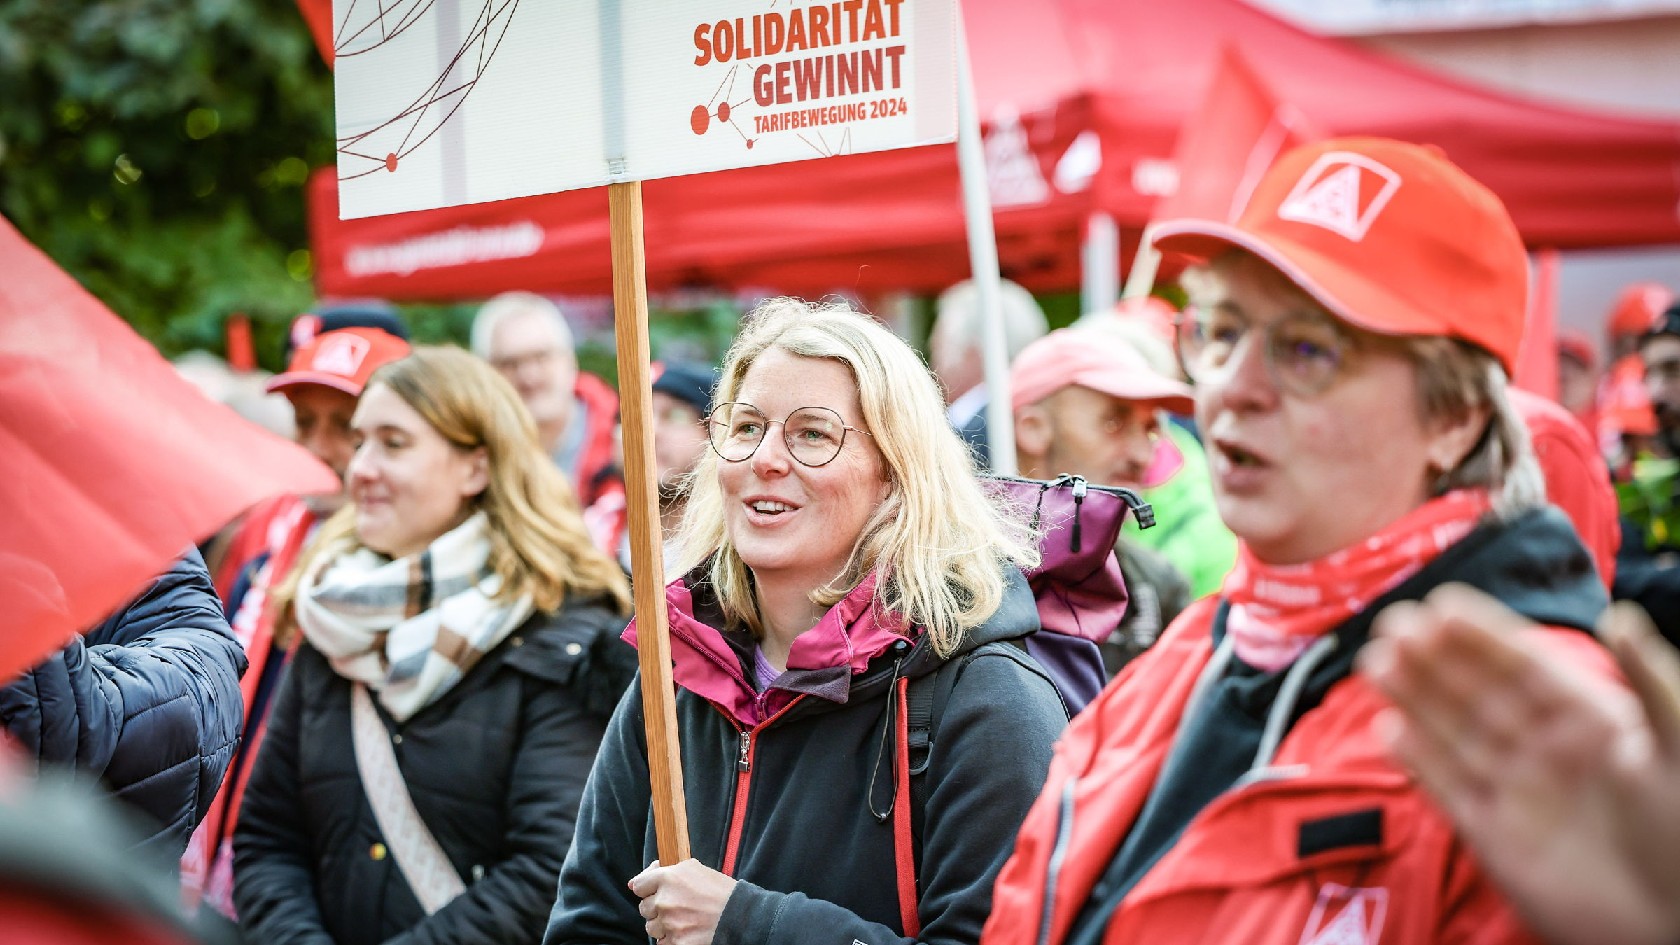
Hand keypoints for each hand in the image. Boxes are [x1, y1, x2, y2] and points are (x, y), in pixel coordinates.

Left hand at [629, 858, 735, 944]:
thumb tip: (634, 883)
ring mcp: (669, 923)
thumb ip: (663, 871)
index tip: (655, 892)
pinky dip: (671, 939)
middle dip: (656, 908)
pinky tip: (685, 931)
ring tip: (682, 920)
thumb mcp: (694, 869)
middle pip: (643, 908)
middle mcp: (665, 900)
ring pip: (651, 927)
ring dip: (662, 925)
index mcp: (668, 878)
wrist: (738, 915)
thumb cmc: (719, 891)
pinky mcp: (676, 942)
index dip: (647, 889)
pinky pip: (661, 943)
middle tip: (676, 907)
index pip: (639, 886)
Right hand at [1360, 584, 1679, 944]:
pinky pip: (1447, 788)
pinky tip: (1388, 728)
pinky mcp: (1494, 836)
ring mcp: (1518, 791)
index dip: (1482, 636)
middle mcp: (1547, 749)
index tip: (1440, 606)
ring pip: (1453, 733)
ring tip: (1375, 662)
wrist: (1676, 926)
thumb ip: (1652, 683)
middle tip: (1392, 626)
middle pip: (1478, 693)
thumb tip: (1622, 618)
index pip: (1525, 666)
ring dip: (1414, 697)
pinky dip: (1416, 760)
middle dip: (1433, 659)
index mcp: (1590, 720)